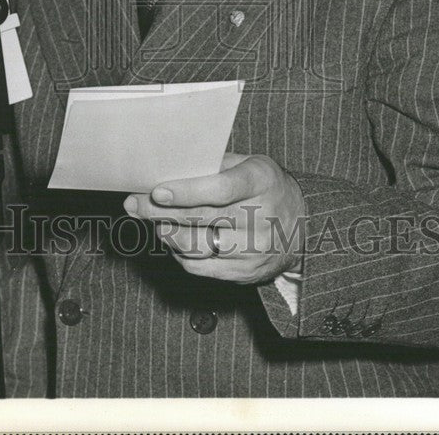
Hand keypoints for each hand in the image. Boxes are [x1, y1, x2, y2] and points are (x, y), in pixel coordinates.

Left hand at [123, 153, 304, 283]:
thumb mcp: (249, 165)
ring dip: (167, 232)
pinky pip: (199, 266)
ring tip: (154, 221)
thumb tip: (168, 168)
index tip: (158, 190)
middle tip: (135, 204)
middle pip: (202, 218)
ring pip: (196, 245)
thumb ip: (215, 167)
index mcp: (261, 182)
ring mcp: (254, 250)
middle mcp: (261, 217)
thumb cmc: (265, 188)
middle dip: (161, 211)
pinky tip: (173, 238)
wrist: (303, 226)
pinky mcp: (245, 273)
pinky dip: (179, 252)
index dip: (187, 192)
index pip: (221, 190)